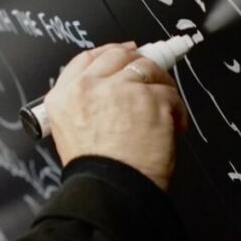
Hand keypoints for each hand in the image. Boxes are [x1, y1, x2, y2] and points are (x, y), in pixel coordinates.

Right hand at [44, 42, 188, 189]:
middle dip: (137, 62)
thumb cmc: (95, 168)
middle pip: (118, 55)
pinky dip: (176, 109)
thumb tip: (111, 85)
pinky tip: (172, 125)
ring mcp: (121, 89)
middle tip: (151, 75)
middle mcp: (89, 87)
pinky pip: (170, 93)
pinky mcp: (151, 99)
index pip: (87, 58)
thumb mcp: (69, 129)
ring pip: (148, 69)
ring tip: (163, 108)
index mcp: (64, 95)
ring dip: (160, 85)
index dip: (109, 52)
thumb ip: (84, 101)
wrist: (111, 187)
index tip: (125, 52)